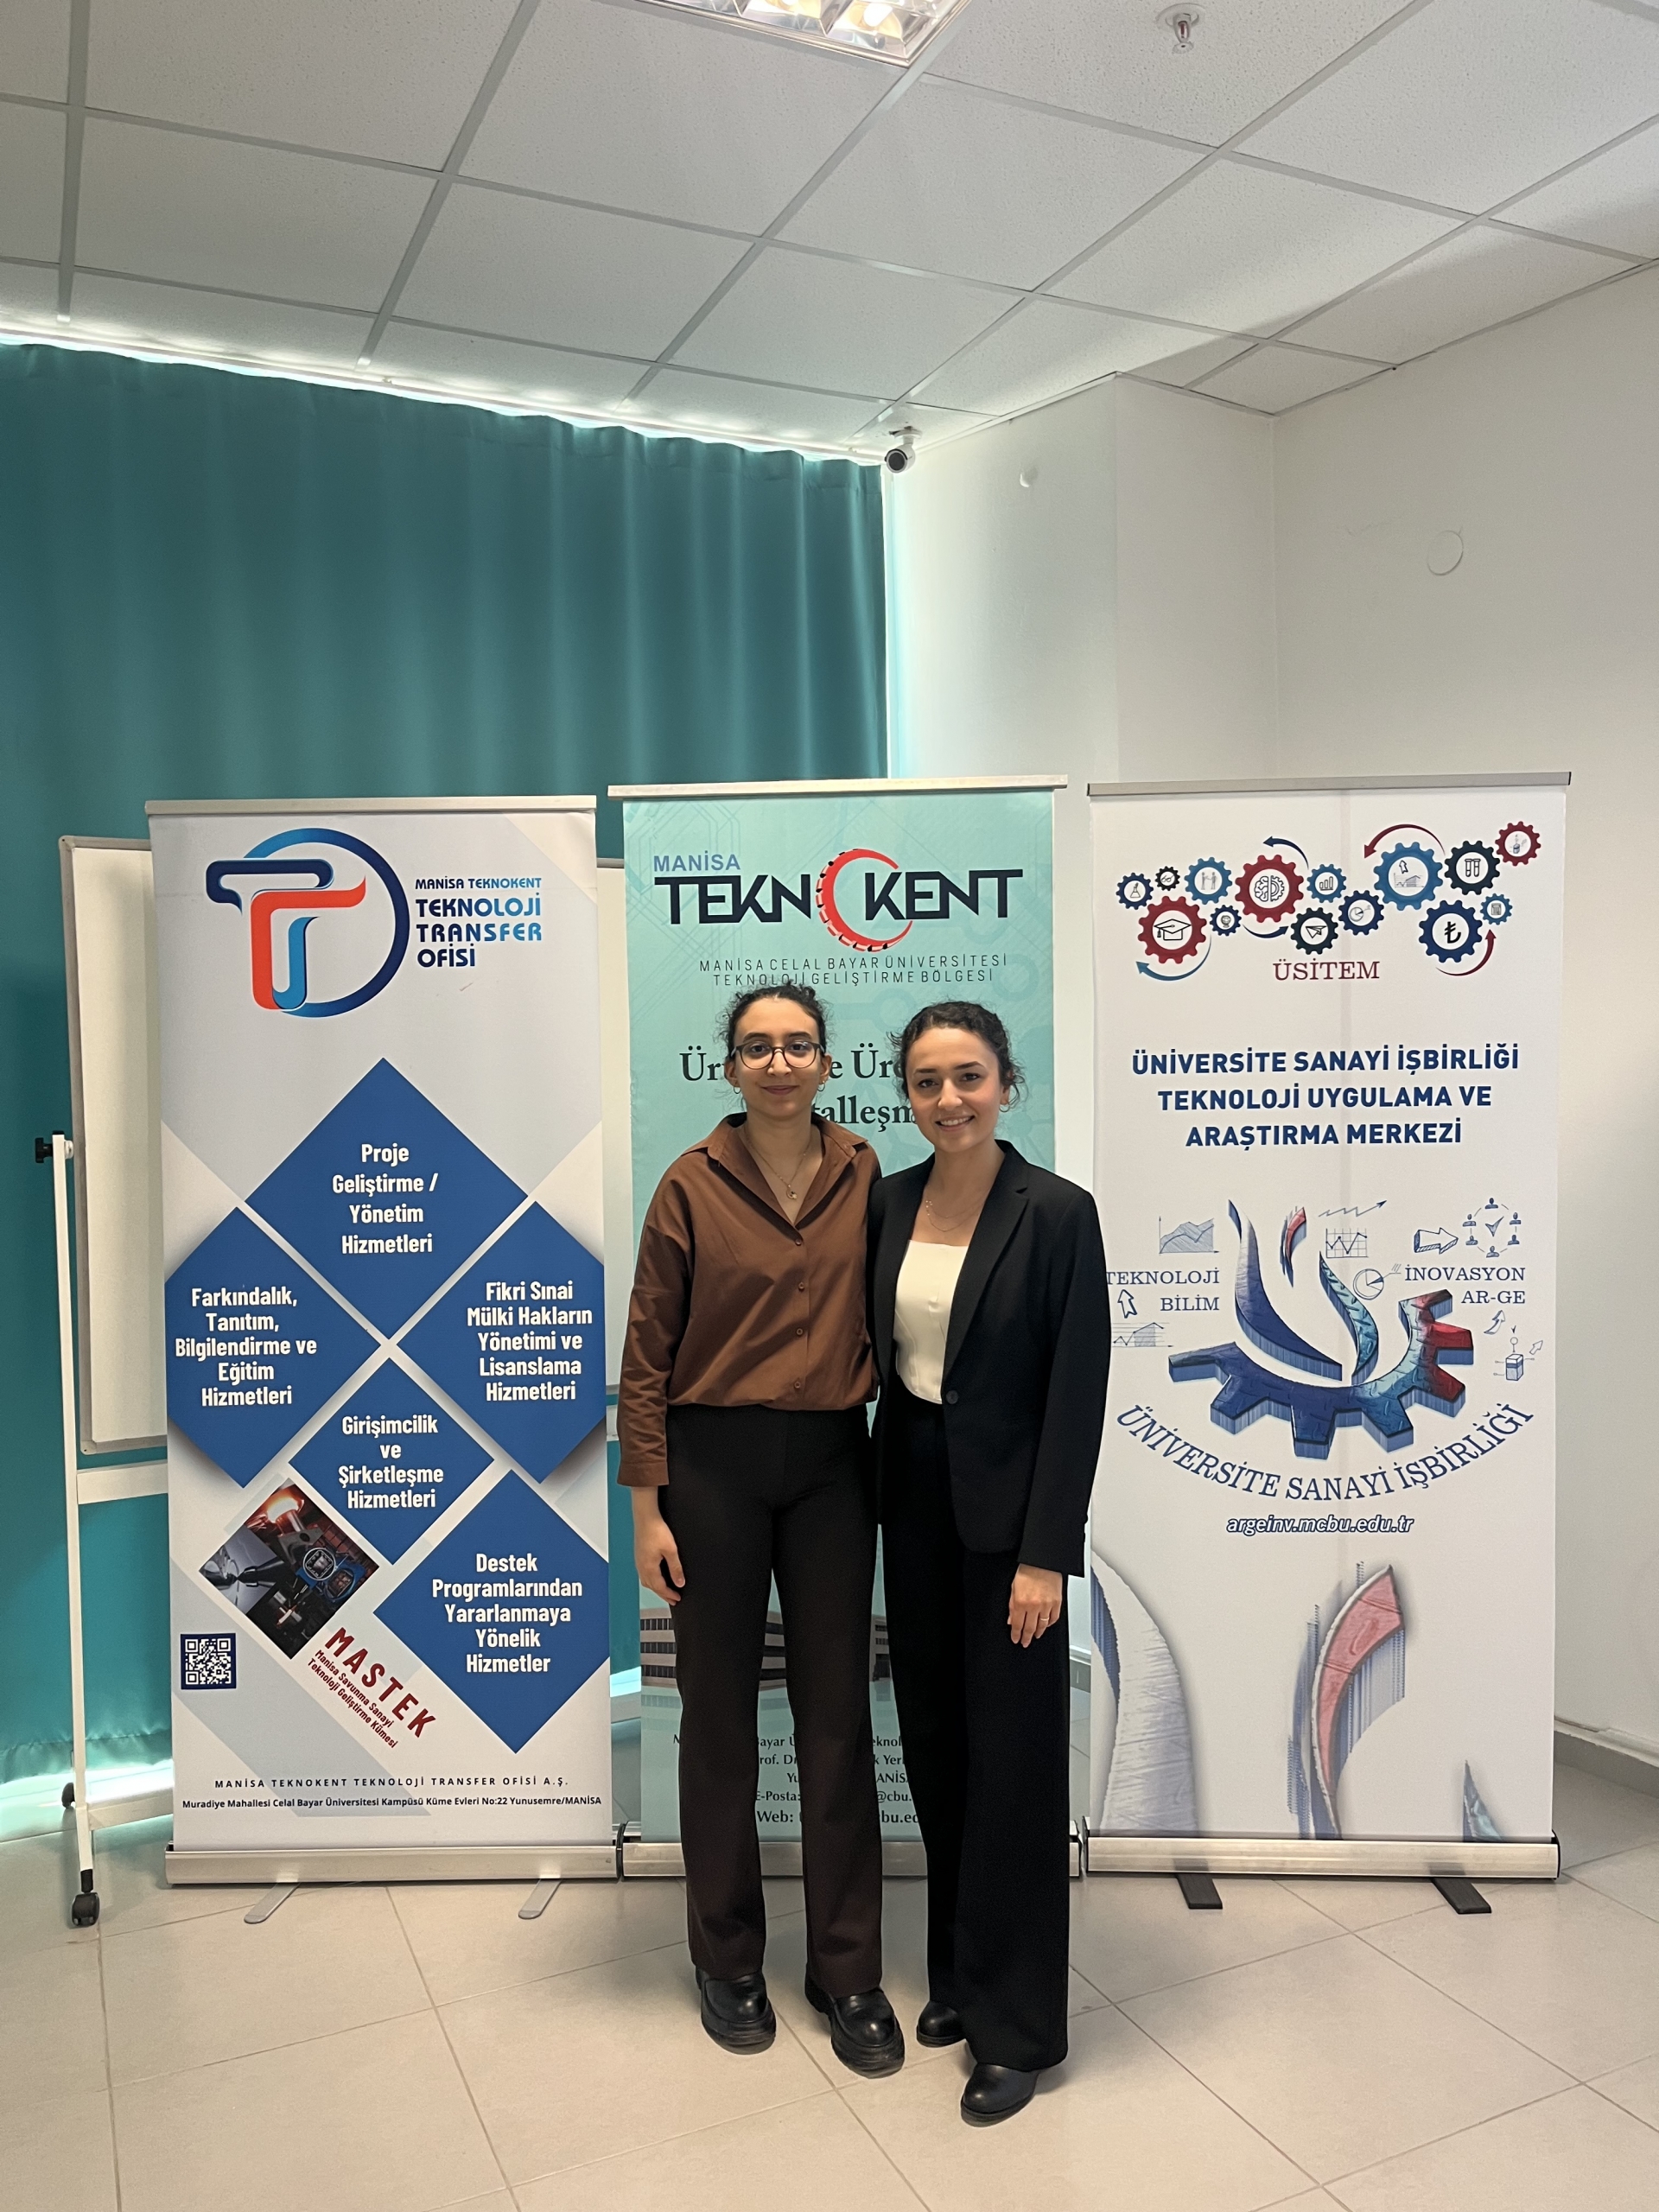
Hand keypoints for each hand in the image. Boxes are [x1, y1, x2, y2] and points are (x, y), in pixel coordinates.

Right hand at [632, 1489, 684, 1605]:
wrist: (645, 1517)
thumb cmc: (656, 1530)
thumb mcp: (671, 1550)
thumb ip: (675, 1568)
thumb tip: (680, 1582)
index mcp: (649, 1568)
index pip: (660, 1588)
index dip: (669, 1595)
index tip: (677, 1599)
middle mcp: (641, 1567)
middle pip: (652, 1587)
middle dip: (663, 1594)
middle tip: (672, 1599)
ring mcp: (639, 1561)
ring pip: (646, 1581)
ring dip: (656, 1588)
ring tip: (665, 1591)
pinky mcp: (639, 1556)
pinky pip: (644, 1574)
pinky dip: (651, 1580)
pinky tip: (655, 1577)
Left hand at [1008, 1565, 1063, 1646]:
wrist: (1043, 1561)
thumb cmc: (1027, 1571)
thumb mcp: (1013, 1588)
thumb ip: (1012, 1605)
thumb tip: (1011, 1619)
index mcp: (1021, 1602)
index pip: (1017, 1624)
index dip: (1016, 1635)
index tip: (1016, 1639)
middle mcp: (1034, 1605)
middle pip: (1029, 1628)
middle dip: (1026, 1638)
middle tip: (1025, 1643)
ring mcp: (1046, 1605)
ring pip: (1042, 1626)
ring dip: (1038, 1632)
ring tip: (1035, 1635)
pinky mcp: (1057, 1602)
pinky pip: (1054, 1618)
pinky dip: (1050, 1623)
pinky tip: (1046, 1625)